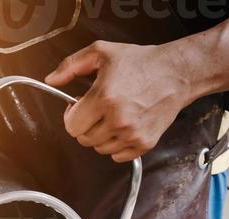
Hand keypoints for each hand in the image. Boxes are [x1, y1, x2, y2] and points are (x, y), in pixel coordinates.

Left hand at [47, 41, 199, 162]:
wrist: (177, 72)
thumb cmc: (142, 62)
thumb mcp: (102, 53)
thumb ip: (71, 65)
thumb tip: (51, 79)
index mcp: (104, 98)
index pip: (71, 126)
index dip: (72, 116)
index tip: (79, 107)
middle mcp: (118, 119)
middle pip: (83, 139)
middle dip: (86, 125)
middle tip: (98, 110)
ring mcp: (132, 133)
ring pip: (99, 149)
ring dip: (101, 135)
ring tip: (113, 116)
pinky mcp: (145, 142)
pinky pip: (118, 156)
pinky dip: (117, 145)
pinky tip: (124, 126)